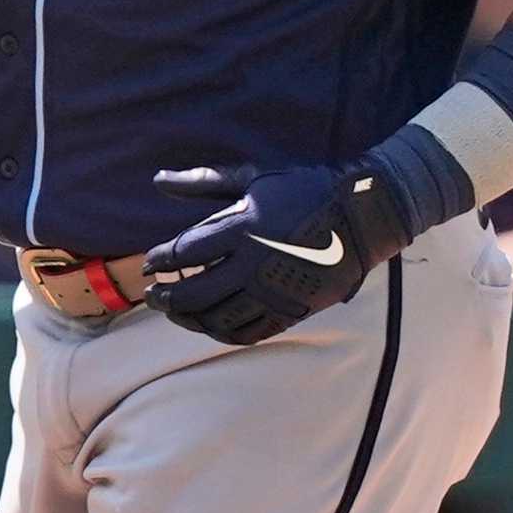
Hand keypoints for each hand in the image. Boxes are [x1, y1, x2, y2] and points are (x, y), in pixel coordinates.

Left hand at [141, 162, 414, 345]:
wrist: (364, 215)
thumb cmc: (304, 189)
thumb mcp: (253, 178)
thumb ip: (203, 182)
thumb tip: (157, 179)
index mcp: (244, 228)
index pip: (186, 252)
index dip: (161, 260)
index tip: (149, 263)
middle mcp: (256, 264)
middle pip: (195, 293)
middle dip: (166, 298)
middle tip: (151, 295)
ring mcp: (275, 292)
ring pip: (218, 319)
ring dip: (189, 320)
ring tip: (175, 314)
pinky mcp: (293, 311)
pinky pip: (249, 333)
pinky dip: (222, 334)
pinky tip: (209, 326)